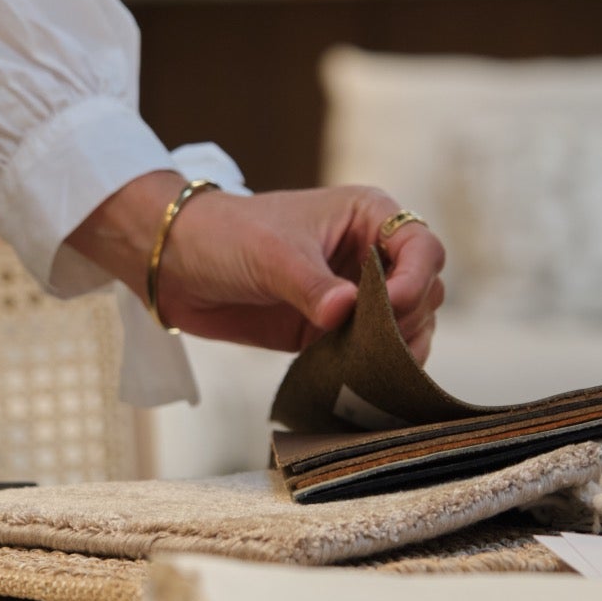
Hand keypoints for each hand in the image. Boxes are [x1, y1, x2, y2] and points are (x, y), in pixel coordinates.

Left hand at [68, 172, 445, 358]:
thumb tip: (346, 313)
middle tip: (374, 341)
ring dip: (396, 349)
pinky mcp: (333, 330)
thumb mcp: (272, 254)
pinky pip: (369, 352)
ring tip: (370, 367)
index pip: (421, 246)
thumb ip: (312, 285)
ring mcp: (354, 295)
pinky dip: (371, 369)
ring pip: (406, 327)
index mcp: (367, 217)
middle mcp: (369, 254)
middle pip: (425, 291)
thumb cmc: (226, 235)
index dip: (416, 276)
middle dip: (409, 319)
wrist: (177, 265)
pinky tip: (360, 383)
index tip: (393, 303)